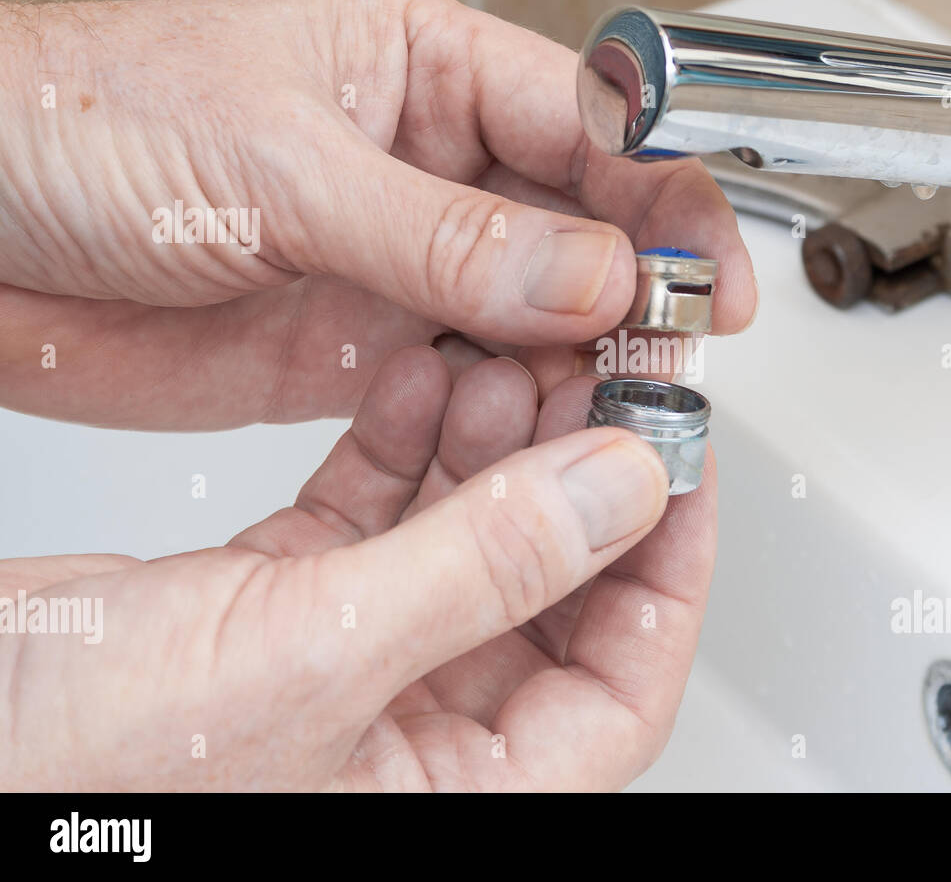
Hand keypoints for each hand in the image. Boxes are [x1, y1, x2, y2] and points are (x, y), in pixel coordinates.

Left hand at [0, 0, 754, 428]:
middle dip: (637, 291)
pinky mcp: (361, 348)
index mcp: (419, 70)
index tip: (706, 272)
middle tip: (674, 358)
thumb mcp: (277, 166)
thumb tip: (588, 274)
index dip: (662, 195)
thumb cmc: (78, 127)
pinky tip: (543, 435)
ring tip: (621, 407)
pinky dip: (514, 413)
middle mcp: (426, 167)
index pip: (587, 124)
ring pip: (536, 316)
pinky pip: (469, 380)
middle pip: (580, 228)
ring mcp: (400, 263)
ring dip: (584, 363)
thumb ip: (440, 235)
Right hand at [0, 347, 713, 790]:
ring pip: (469, 535)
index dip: (668, 568)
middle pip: (552, 592)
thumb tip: (621, 492)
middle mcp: (411, 734)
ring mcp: (350, 661)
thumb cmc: (72, 771)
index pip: (622, 688)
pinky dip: (404, 439)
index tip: (681, 463)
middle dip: (577, 475)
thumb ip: (486, 569)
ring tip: (510, 355)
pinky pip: (381, 511)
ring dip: (495, 441)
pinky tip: (424, 374)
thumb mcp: (317, 658)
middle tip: (603, 378)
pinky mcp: (285, 604)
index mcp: (452, 792)